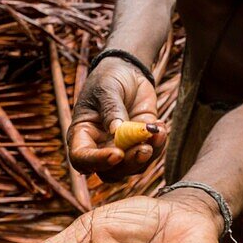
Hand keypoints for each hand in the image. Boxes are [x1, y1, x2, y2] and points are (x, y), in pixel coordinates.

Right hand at [67, 59, 166, 179]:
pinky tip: (160, 127)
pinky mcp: (140, 143)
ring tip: (157, 131)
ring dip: (147, 155)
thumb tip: (117, 132)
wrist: (128, 71)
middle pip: (110, 171)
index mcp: (82, 134)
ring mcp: (121, 147)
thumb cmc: (109, 78)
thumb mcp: (107, 89)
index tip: (117, 154)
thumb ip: (111, 110)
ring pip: (132, 168)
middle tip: (145, 148)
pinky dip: (158, 145)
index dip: (97, 161)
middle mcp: (99, 146)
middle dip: (129, 163)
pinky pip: (150, 154)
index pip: (82, 158)